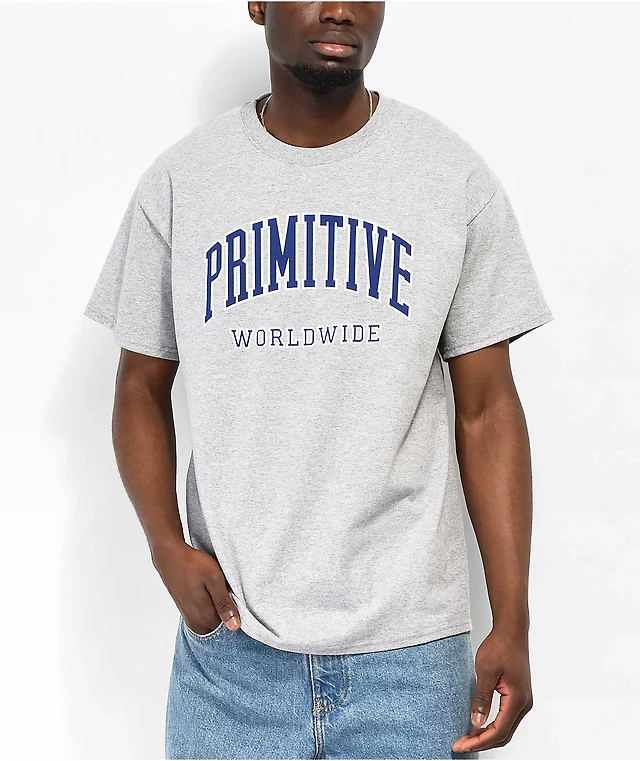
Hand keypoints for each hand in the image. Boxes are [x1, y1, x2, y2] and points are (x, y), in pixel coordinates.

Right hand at [151, 539, 240, 633]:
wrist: (170, 556)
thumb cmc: (193, 565)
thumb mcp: (214, 579)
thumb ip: (224, 604)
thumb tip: (234, 626)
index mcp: (205, 617)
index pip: (228, 626)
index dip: (235, 613)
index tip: (236, 599)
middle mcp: (196, 622)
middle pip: (219, 626)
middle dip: (226, 613)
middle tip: (226, 592)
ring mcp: (189, 617)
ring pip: (211, 621)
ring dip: (217, 610)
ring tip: (216, 591)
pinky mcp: (185, 611)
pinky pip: (203, 616)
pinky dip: (209, 608)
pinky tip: (209, 593)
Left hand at [452, 626, 532, 753]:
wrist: (511, 631)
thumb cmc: (501, 646)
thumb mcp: (486, 671)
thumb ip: (482, 698)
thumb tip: (476, 722)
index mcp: (517, 699)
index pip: (499, 731)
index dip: (479, 742)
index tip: (461, 745)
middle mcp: (524, 704)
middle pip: (503, 734)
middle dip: (482, 743)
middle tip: (460, 744)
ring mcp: (522, 700)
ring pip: (505, 728)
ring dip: (487, 735)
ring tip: (467, 738)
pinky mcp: (518, 696)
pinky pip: (506, 718)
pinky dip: (492, 726)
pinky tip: (479, 725)